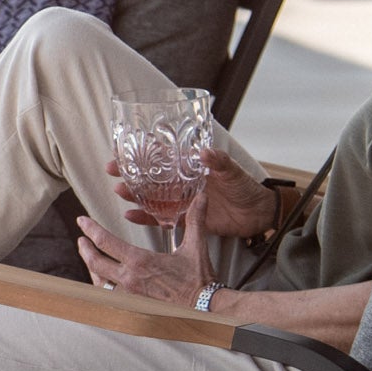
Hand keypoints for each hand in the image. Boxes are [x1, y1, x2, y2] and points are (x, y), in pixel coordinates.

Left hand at [76, 192, 214, 305]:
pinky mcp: (134, 308)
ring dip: (92, 269)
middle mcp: (130, 279)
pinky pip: (110, 297)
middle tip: (81, 240)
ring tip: (90, 259)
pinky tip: (104, 282)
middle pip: (95, 262)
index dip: (90, 229)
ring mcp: (130, 296)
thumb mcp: (196, 246)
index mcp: (140, 261)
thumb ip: (195, 220)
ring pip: (99, 282)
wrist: (206, 309)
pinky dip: (103, 288)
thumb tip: (201, 197)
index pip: (105, 242)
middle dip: (84, 249)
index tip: (81, 220)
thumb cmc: (200, 280)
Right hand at [105, 146, 275, 239]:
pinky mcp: (185, 219)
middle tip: (112, 171)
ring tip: (120, 191)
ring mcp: (182, 201)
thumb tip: (204, 152)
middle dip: (130, 173)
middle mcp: (182, 183)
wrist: (259, 215)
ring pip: (152, 198)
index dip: (141, 153)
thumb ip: (218, 161)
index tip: (122, 150)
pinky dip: (146, 218)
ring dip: (134, 195)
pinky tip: (131, 215)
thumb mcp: (232, 171)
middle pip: (150, 177)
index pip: (161, 157)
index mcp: (190, 167)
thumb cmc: (246, 188)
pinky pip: (161, 219)